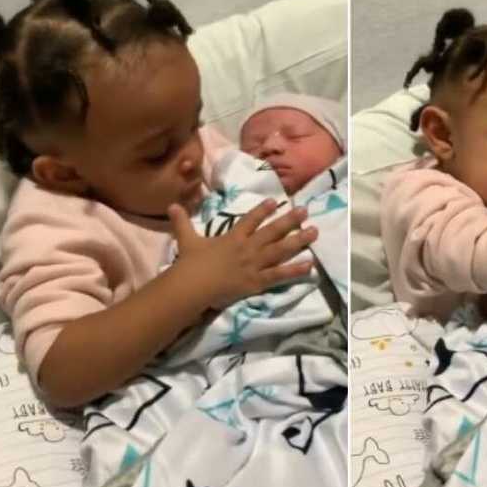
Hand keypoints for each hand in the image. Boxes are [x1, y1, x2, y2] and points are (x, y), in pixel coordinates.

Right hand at [167, 198, 317, 309]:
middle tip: (305, 210)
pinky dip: (295, 270)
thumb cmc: (190, 264)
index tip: (275, 202)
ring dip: (299, 240)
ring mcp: (254, 264)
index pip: (250, 220)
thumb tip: (172, 205)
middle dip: (290, 220)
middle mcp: (248, 247)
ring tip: (315, 232)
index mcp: (233, 238)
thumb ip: (182, 222)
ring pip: (281, 250)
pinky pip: (280, 275)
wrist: (194, 285)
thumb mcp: (186, 240)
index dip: (262, 210)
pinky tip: (310, 265)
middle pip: (273, 231)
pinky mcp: (257, 281)